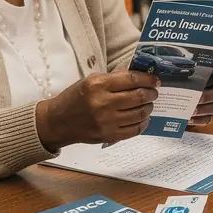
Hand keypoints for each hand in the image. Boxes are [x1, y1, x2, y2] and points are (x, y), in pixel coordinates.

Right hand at [35, 70, 160, 150]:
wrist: (57, 122)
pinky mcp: (108, 136)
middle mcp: (103, 103)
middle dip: (151, 93)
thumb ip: (114, 78)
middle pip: (139, 96)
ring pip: (139, 113)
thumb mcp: (91, 81)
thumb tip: (139, 76)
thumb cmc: (75, 98)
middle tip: (153, 92)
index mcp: (98, 85)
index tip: (155, 80)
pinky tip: (143, 118)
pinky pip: (134, 130)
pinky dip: (143, 123)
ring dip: (148, 108)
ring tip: (148, 104)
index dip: (148, 80)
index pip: (132, 79)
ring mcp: (106, 121)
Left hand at [188, 64, 212, 128]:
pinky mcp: (210, 114)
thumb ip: (194, 62)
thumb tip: (183, 59)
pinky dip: (198, 120)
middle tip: (197, 98)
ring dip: (203, 109)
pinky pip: (207, 119)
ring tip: (191, 110)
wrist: (186, 82)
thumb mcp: (194, 64)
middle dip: (209, 96)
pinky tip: (189, 118)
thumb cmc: (191, 71)